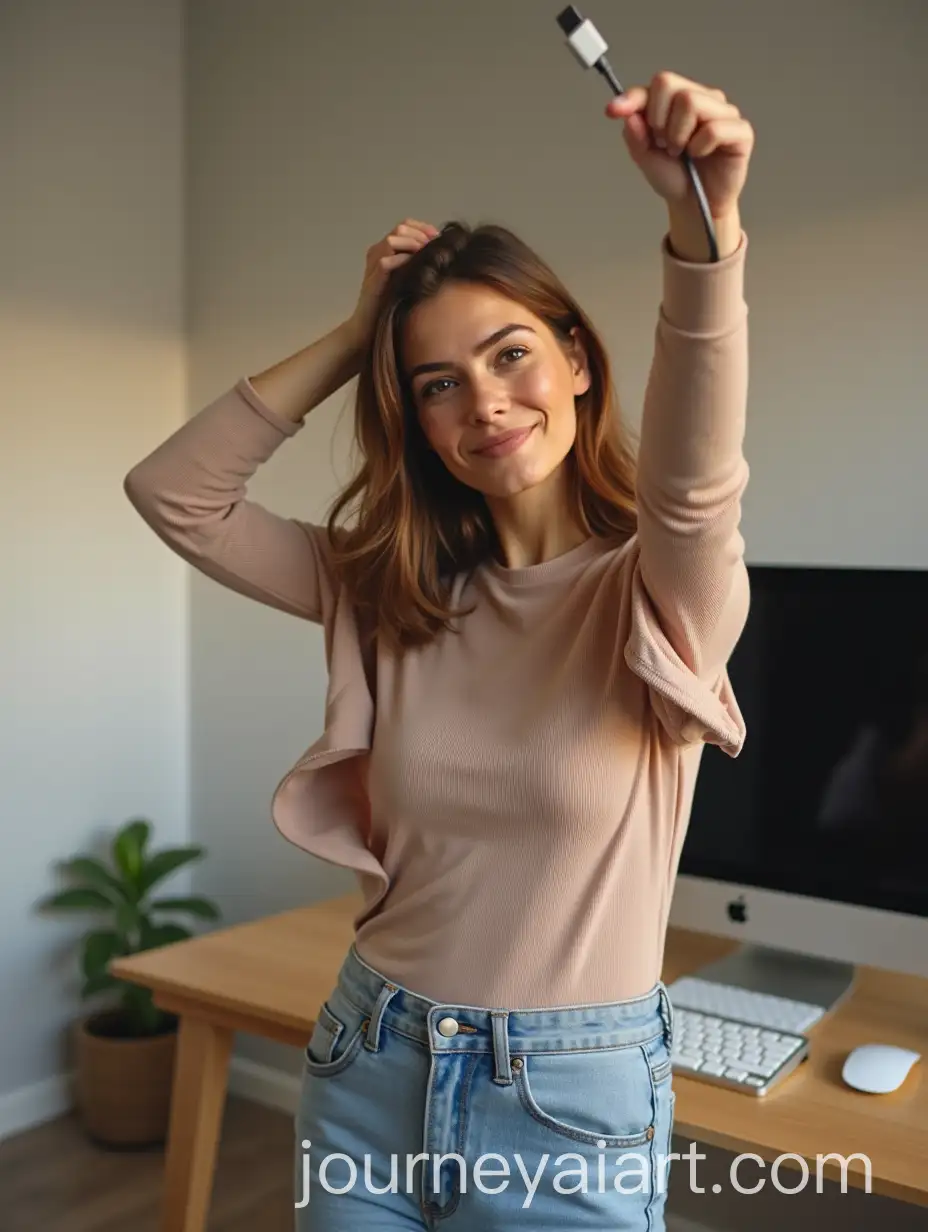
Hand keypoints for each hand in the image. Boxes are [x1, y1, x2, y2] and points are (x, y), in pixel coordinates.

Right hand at [346, 218, 439, 348]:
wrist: (369, 326)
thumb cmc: (390, 304)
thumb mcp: (407, 278)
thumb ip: (417, 263)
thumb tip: (442, 252)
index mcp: (385, 249)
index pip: (405, 225)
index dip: (423, 227)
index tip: (439, 237)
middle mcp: (377, 252)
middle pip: (400, 228)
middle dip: (420, 235)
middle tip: (435, 246)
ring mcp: (373, 264)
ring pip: (392, 240)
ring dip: (413, 245)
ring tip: (427, 255)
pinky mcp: (373, 279)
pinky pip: (386, 262)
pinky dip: (403, 261)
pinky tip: (418, 268)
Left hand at [606, 72, 753, 219]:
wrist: (694, 206)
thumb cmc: (675, 177)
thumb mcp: (645, 157)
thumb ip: (635, 135)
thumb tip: (629, 115)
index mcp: (678, 101)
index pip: (657, 84)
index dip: (633, 97)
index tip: (613, 111)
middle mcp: (702, 99)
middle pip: (671, 85)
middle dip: (658, 120)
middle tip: (664, 144)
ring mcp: (723, 112)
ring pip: (691, 101)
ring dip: (677, 134)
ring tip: (681, 152)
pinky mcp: (740, 131)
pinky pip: (714, 128)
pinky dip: (700, 146)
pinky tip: (699, 155)